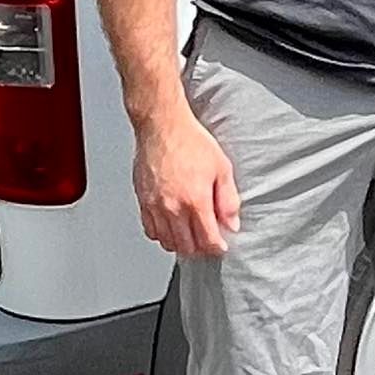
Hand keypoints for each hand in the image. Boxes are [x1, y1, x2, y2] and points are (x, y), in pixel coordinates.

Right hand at [133, 104, 240, 257]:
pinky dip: (162, 234)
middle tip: (207, 241)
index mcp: (195, 200)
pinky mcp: (143, 202)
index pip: (207, 240)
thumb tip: (231, 223)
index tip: (221, 245)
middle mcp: (173, 208)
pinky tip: (171, 225)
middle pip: (187, 247)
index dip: (217, 247)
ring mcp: (155, 207)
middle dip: (200, 248)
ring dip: (181, 243)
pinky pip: (151, 230)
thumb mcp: (222, 167)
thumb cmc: (191, 141)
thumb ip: (228, 199)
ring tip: (191, 234)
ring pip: (168, 242)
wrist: (163, 126)